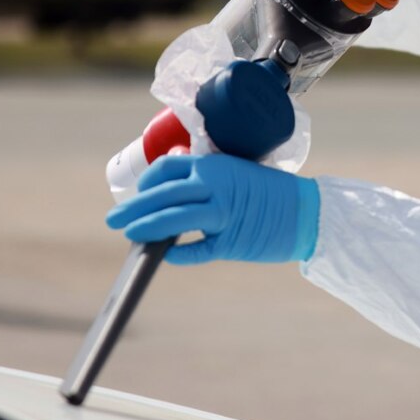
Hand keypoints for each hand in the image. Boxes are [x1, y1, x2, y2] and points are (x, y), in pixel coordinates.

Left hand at [106, 154, 319, 263]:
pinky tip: (167, 255)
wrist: (306, 212)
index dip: (147, 182)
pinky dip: (179, 253)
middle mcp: (215, 185)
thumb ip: (206, 180)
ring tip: (130, 235)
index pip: (167, 167)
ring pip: (173, 219)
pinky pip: (196, 249)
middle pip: (162, 194)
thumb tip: (170, 193)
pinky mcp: (231, 241)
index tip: (138, 194)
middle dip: (133, 208)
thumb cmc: (270, 193)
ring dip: (146, 228)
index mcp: (215, 164)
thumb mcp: (236, 174)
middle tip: (113, 220)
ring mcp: (222, 213)